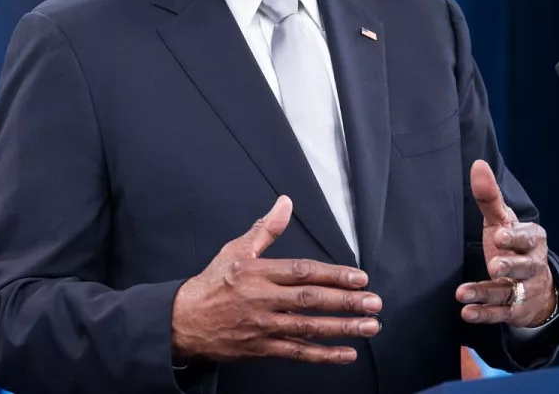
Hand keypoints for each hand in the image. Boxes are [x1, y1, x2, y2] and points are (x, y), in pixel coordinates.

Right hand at [171, 196, 382, 364]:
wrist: (184, 320)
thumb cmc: (212, 283)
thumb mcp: (235, 250)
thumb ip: (265, 229)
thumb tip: (285, 203)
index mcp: (257, 272)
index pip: (301, 271)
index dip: (332, 275)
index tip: (358, 278)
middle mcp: (261, 299)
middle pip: (310, 299)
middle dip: (346, 301)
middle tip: (374, 303)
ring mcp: (263, 325)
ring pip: (308, 327)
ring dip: (342, 328)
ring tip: (369, 326)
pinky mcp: (262, 348)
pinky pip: (297, 352)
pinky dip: (323, 355)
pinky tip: (346, 353)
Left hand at [456, 160, 555, 327]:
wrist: (534, 285)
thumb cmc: (512, 245)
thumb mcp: (502, 221)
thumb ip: (489, 197)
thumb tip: (477, 164)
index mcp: (532, 240)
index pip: (526, 237)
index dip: (514, 238)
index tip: (499, 235)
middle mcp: (532, 265)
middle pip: (524, 266)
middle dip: (510, 266)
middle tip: (494, 266)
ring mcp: (524, 289)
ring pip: (508, 291)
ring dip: (485, 293)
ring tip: (462, 294)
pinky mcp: (514, 309)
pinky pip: (499, 312)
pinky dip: (484, 313)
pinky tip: (466, 312)